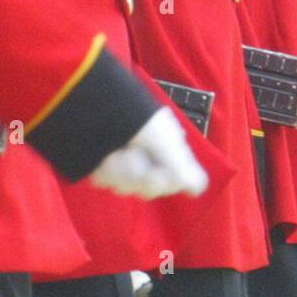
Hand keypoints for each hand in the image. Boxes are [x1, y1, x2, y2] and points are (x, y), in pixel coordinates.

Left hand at [89, 106, 208, 199]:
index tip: (159, 174)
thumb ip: (182, 166)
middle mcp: (147, 157)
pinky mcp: (103, 166)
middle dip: (140, 176)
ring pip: (125, 185)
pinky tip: (107, 155)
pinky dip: (106, 169)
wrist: (97, 108)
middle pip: (148, 188)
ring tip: (118, 152)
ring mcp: (123, 163)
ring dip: (121, 170)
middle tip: (135, 157)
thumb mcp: (164, 139)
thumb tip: (200, 189)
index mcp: (166, 150)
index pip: (172, 181)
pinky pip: (106, 180)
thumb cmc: (136, 116)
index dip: (165, 182)